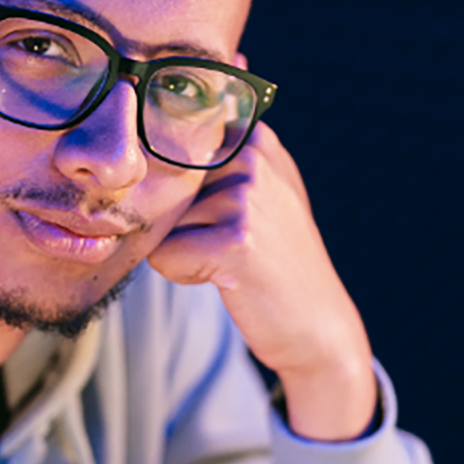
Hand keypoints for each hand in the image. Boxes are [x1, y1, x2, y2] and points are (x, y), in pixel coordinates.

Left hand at [147, 124, 378, 440]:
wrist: (318, 325)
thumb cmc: (277, 263)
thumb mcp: (263, 192)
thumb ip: (219, 161)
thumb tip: (145, 145)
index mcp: (254, 139)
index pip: (171, 152)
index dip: (181, 193)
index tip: (221, 217)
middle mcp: (251, 157)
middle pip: (162, 187)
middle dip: (180, 223)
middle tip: (232, 247)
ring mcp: (246, 197)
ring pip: (161, 222)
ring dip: (186, 251)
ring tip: (235, 263)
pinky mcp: (235, 241)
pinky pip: (163, 255)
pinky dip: (184, 274)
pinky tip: (229, 279)